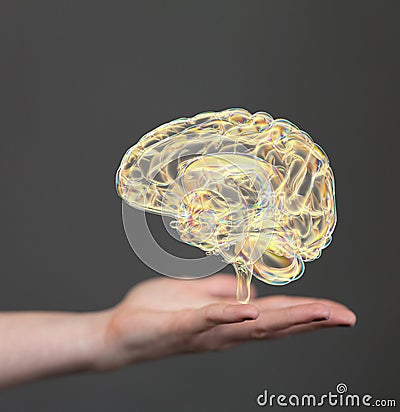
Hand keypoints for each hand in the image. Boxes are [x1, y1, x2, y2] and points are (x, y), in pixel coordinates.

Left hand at [95, 274, 355, 370]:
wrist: (121, 331)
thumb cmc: (157, 311)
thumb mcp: (195, 295)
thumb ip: (222, 293)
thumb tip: (247, 290)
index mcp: (230, 320)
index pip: (276, 316)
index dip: (308, 314)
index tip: (338, 312)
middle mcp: (225, 331)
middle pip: (275, 324)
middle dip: (311, 320)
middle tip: (346, 317)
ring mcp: (206, 330)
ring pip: (251, 326)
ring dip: (285, 318)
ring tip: (317, 313)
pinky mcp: (183, 325)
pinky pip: (209, 319)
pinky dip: (230, 316)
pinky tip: (250, 311)